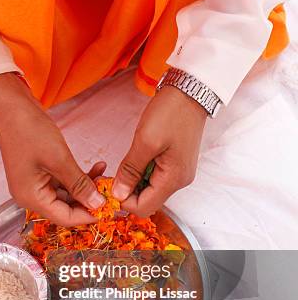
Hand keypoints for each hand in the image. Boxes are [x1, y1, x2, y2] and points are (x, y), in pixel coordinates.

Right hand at [0, 73, 104, 224]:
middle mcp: (31, 196)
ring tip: (104, 174)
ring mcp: (35, 184)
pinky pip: (63, 182)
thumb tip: (97, 204)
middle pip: (66, 208)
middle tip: (110, 190)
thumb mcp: (59, 159)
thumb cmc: (29, 131)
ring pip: (67, 195)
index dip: (88, 215)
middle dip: (89, 200)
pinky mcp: (40, 173)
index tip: (110, 208)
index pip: (65, 218)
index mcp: (31, 198)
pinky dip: (78, 176)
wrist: (12, 108)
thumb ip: (79, 185)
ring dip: (86, 186)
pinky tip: (95, 167)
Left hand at [112, 86, 206, 215]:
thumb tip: (118, 194)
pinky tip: (134, 160)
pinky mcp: (175, 164)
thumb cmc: (170, 112)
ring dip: (133, 182)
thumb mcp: (145, 140)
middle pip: (148, 201)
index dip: (123, 201)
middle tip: (113, 175)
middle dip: (128, 193)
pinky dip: (141, 174)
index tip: (109, 186)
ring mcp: (179, 173)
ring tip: (123, 165)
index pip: (144, 208)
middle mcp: (179, 181)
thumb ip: (131, 170)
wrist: (190, 92)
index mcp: (174, 179)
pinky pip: (155, 178)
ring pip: (150, 190)